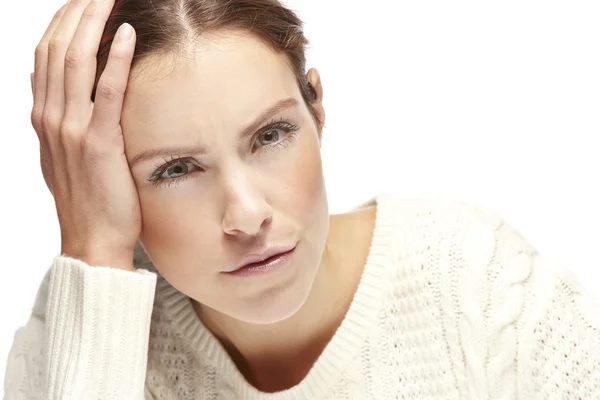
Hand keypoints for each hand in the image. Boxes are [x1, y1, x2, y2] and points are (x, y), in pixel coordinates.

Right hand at [30, 0, 139, 270]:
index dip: (62, 22)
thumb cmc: (86, 200)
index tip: (82, 0)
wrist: (91, 240)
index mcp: (44, 117)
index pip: (46, 54)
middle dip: (77, 11)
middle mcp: (51, 117)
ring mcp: (72, 129)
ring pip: (75, 61)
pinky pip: (106, 92)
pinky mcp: (99, 143)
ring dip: (93, 23)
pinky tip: (128, 35)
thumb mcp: (65, 155)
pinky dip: (116, 59)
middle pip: (57, 48)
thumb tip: (62, 94)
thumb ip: (62, 122)